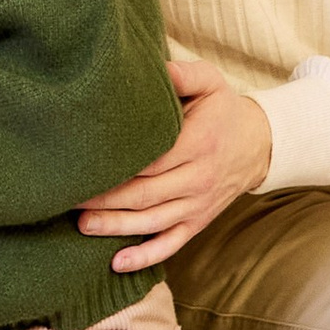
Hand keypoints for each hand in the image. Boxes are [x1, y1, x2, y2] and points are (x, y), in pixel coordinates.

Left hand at [77, 57, 272, 269]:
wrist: (260, 144)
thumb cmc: (224, 110)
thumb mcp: (210, 82)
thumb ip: (182, 74)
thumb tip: (152, 66)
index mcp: (197, 143)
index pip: (151, 160)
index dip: (118, 166)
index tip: (85, 165)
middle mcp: (198, 178)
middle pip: (145, 194)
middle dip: (105, 199)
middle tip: (69, 198)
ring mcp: (198, 204)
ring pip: (152, 221)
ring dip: (116, 227)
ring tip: (83, 226)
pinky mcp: (198, 222)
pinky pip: (171, 244)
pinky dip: (145, 256)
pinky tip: (117, 264)